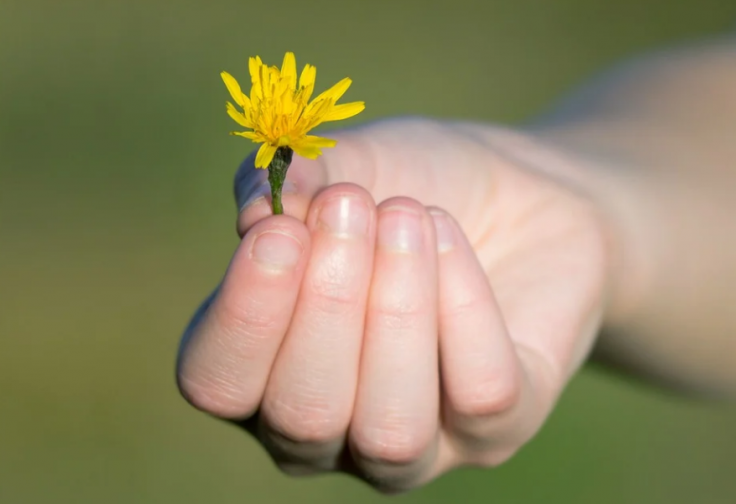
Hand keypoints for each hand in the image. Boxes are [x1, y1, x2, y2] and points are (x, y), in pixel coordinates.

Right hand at [177, 118, 611, 491]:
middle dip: (328, 302)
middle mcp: (330, 429)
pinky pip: (479, 392)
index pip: (217, 383)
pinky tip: (449, 237)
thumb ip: (290, 182)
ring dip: (396, 309)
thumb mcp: (349, 164)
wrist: (518, 192)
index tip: (278, 229)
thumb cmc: (414, 186)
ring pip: (390, 429)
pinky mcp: (495, 432)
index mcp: (264, 371)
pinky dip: (464, 303)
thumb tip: (255, 211)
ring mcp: (414, 446)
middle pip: (303, 414)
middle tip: (351, 207)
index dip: (244, 315)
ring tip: (407, 216)